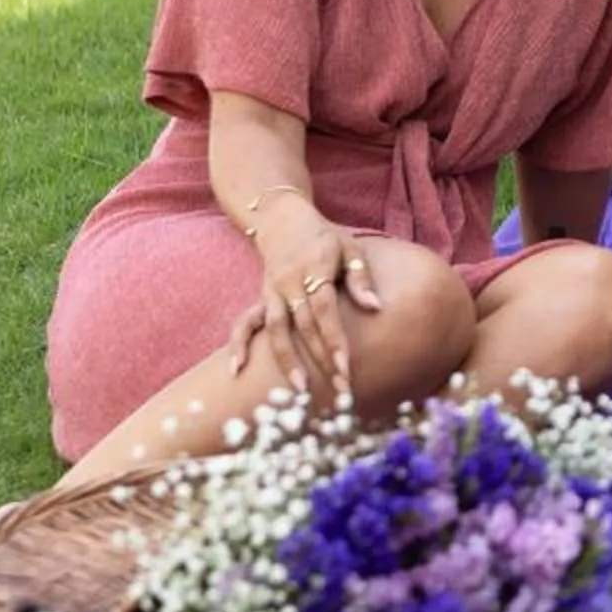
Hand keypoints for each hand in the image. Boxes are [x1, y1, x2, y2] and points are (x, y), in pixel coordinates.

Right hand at [228, 217, 383, 398]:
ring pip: (275, 329)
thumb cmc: (326, 238)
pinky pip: (245, 322)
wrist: (283, 220)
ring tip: (299, 391)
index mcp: (314, 269)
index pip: (325, 311)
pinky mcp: (260, 297)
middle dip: (319, 360)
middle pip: (304, 327)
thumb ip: (361, 278)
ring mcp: (271, 291)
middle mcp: (289, 282)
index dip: (334, 339)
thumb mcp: (350, 248)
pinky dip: (238, 345)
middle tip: (336, 391)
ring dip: (286, 361)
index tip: (346, 368)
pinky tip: (235, 371)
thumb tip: (376, 307)